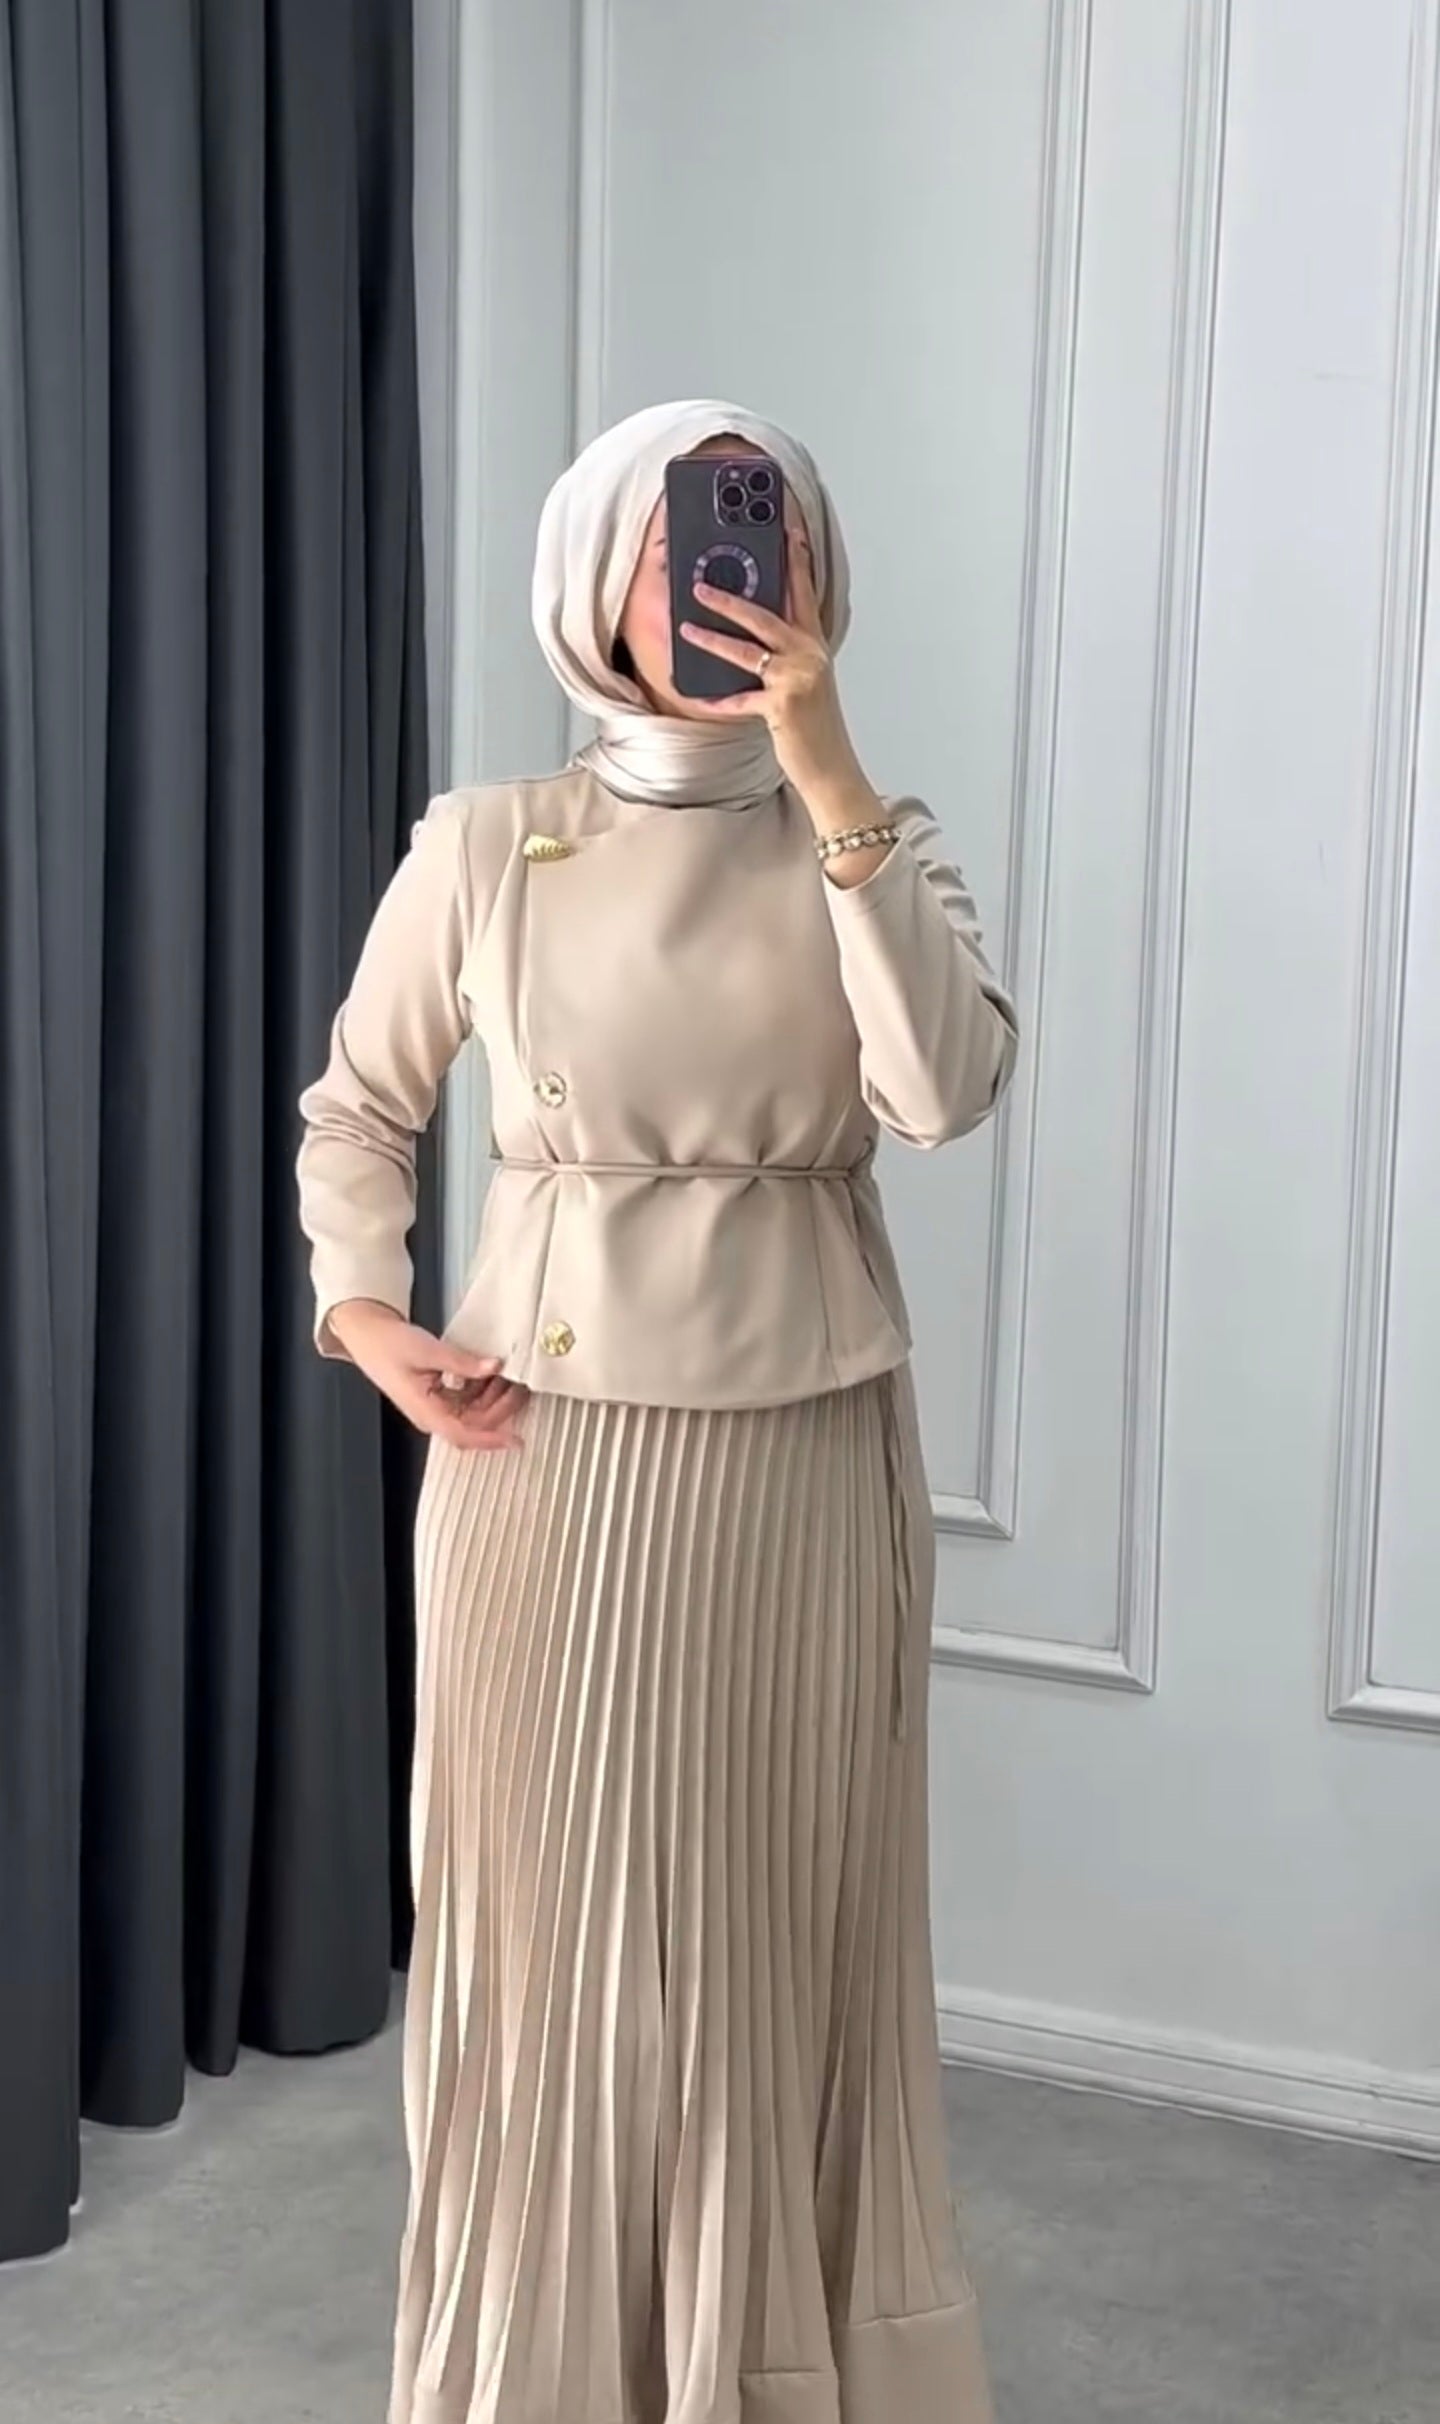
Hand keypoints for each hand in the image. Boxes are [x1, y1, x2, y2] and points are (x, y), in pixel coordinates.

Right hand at [326, 1301, 529, 1450]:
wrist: (368, 1335)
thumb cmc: (388, 1345)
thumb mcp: (428, 1351)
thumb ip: (463, 1362)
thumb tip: (494, 1367)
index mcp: (425, 1412)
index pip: (464, 1434)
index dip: (491, 1439)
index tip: (515, 1439)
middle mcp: (432, 1415)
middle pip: (475, 1424)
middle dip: (501, 1409)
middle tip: (521, 1387)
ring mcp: (437, 1407)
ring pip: (475, 1413)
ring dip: (495, 1398)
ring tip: (510, 1376)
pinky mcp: (440, 1397)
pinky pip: (468, 1400)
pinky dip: (483, 1389)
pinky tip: (492, 1373)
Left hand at [678, 532, 868, 804]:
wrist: (831, 766)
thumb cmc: (815, 724)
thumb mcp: (808, 680)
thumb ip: (788, 653)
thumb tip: (753, 633)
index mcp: (814, 646)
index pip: (805, 594)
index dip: (796, 561)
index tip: (786, 532)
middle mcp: (808, 657)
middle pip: (766, 617)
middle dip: (730, 598)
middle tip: (700, 585)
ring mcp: (796, 680)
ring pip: (747, 652)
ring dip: (713, 639)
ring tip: (686, 630)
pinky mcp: (781, 707)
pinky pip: (740, 700)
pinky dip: (719, 701)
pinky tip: (699, 700)